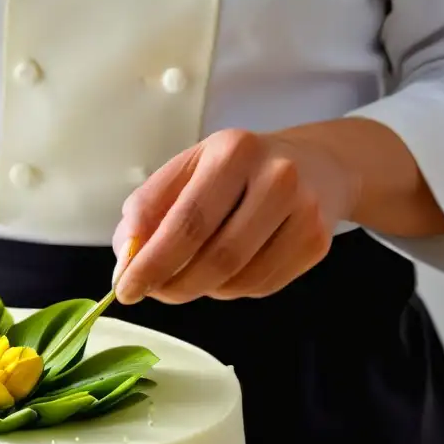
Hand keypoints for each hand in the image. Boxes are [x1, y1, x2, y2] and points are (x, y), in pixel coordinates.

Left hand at [112, 128, 360, 303]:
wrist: (316, 163)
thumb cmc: (239, 168)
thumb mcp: (190, 168)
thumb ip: (150, 207)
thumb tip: (126, 258)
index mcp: (233, 151)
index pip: (186, 222)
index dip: (152, 263)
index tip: (125, 288)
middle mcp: (276, 177)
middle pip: (216, 257)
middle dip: (173, 285)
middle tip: (152, 292)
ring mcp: (304, 212)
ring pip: (237, 279)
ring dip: (201, 288)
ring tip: (189, 273)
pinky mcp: (317, 242)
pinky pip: (260, 286)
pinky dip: (230, 289)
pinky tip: (226, 268)